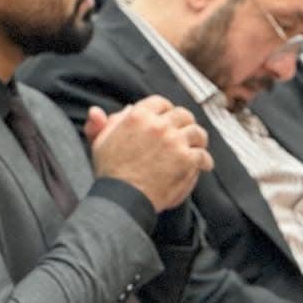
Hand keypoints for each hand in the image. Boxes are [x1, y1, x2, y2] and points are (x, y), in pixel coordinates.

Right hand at [86, 98, 211, 210]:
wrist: (122, 198)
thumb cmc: (110, 174)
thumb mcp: (99, 144)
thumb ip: (100, 125)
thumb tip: (97, 112)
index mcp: (138, 116)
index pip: (160, 103)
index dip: (166, 110)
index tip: (168, 117)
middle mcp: (159, 125)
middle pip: (182, 115)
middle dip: (185, 123)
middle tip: (186, 131)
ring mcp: (175, 141)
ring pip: (196, 132)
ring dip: (199, 139)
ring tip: (199, 146)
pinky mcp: (186, 159)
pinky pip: (202, 154)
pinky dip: (205, 160)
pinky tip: (204, 164)